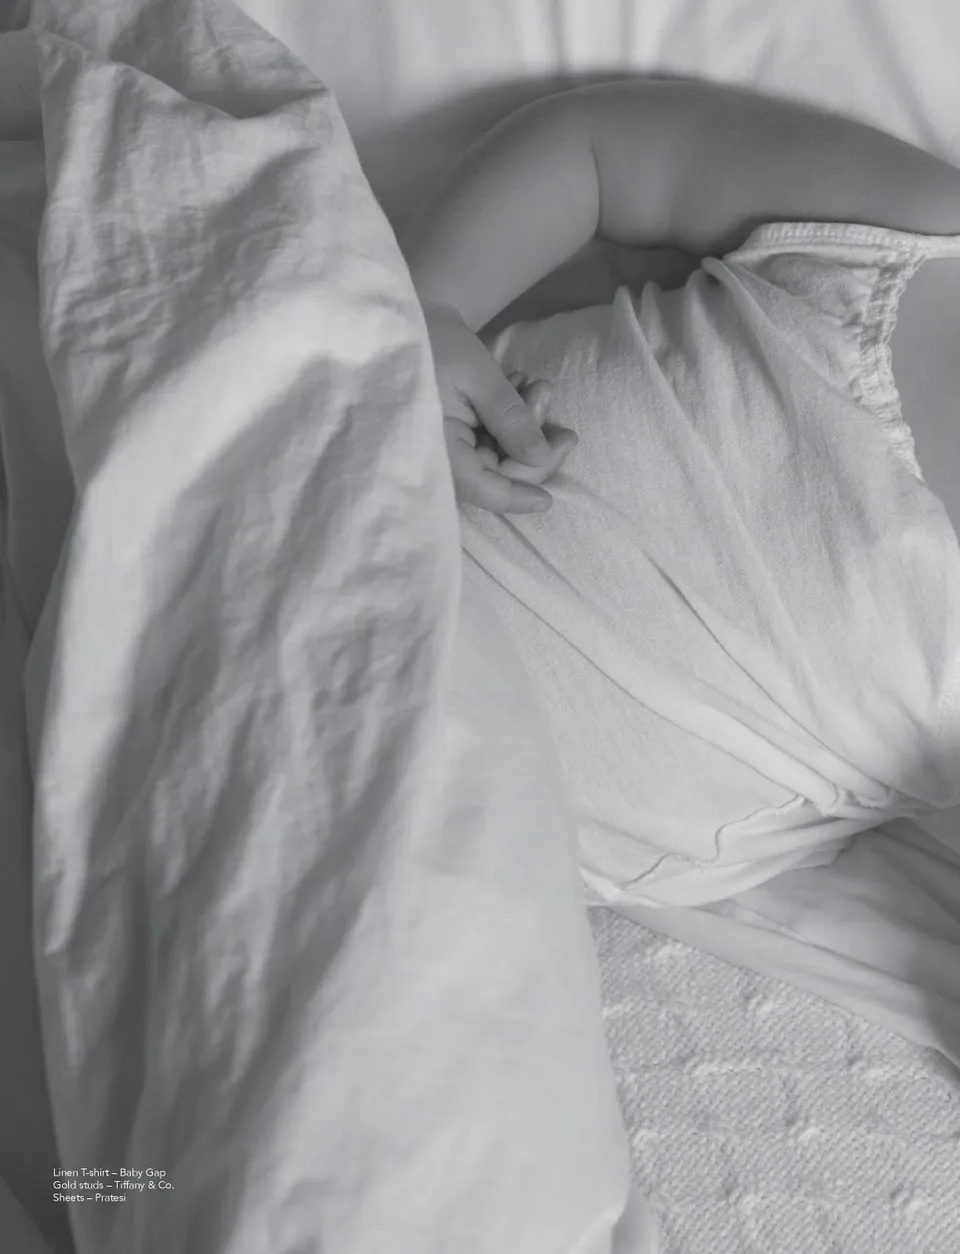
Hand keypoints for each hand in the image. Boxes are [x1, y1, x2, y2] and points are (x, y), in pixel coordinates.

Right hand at [423, 302, 576, 513]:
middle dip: (532, 448)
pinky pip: (487, 441)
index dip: (518, 496)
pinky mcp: (451, 433)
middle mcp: (438, 456)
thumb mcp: (479, 377)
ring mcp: (445, 446)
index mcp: (437, 449)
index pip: (483, 488)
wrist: (406, 318)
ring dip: (525, 427)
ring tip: (535, 385)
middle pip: (495, 475)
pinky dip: (510, 421)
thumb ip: (511, 420)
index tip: (548, 500)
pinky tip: (518, 387)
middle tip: (556, 412)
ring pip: (497, 457)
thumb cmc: (436, 341)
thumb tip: (541, 458)